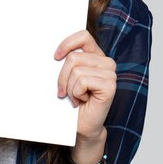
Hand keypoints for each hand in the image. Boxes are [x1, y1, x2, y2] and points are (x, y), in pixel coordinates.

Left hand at [55, 30, 115, 144]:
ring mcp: (110, 73)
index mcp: (96, 56)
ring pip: (76, 70)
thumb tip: (52, 53)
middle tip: (64, 91)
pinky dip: (76, 93)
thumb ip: (65, 62)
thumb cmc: (73, 101)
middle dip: (62, 76)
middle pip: (74, 57)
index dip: (67, 44)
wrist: (82, 126)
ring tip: (75, 97)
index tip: (55, 57)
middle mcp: (106, 62)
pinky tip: (82, 101)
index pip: (83, 36)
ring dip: (69, 87)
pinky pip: (82, 81)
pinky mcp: (110, 85)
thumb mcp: (66, 77)